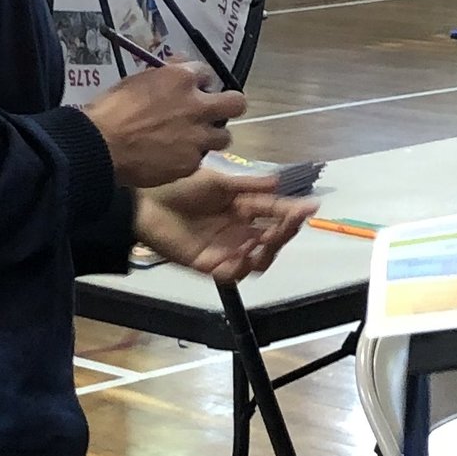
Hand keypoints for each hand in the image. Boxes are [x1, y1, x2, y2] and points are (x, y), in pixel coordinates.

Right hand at [87, 59, 242, 183]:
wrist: (100, 146)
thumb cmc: (111, 110)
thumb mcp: (135, 81)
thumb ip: (163, 74)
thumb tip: (178, 65)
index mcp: (181, 79)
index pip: (206, 72)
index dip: (199, 82)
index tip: (192, 89)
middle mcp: (197, 106)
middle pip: (235, 103)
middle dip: (228, 105)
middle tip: (213, 112)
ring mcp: (197, 137)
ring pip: (224, 136)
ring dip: (211, 136)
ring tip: (194, 140)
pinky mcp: (191, 162)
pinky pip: (199, 158)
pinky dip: (189, 157)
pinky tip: (172, 158)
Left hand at [136, 170, 313, 279]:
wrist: (146, 201)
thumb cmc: (180, 187)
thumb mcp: (218, 182)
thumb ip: (249, 186)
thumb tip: (279, 183)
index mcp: (242, 210)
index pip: (274, 214)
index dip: (292, 212)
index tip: (310, 207)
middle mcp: (237, 232)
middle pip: (270, 240)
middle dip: (284, 233)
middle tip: (290, 223)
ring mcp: (224, 250)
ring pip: (257, 260)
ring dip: (268, 251)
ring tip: (271, 238)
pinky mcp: (208, 265)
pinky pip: (231, 272)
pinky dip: (242, 265)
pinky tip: (247, 251)